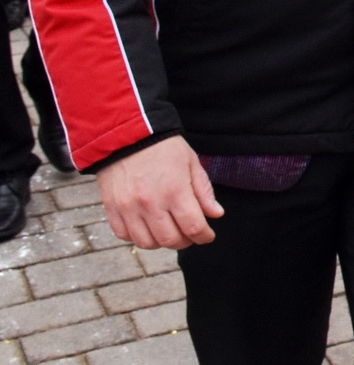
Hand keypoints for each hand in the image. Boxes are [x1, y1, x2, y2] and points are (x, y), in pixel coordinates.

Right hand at [95, 136, 222, 249]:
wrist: (127, 135)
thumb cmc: (164, 148)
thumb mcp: (191, 163)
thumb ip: (204, 191)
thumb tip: (216, 215)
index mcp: (174, 190)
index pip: (193, 227)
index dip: (205, 236)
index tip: (208, 236)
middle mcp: (151, 203)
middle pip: (170, 240)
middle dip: (185, 241)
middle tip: (190, 234)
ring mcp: (128, 208)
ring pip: (146, 243)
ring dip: (161, 242)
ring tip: (169, 231)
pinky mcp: (112, 208)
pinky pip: (124, 235)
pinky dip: (137, 236)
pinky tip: (147, 227)